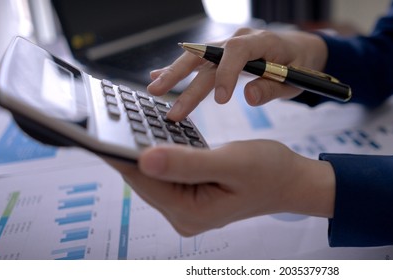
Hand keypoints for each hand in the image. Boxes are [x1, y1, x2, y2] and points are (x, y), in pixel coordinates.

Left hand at [106, 140, 334, 236]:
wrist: (292, 180)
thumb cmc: (270, 171)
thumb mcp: (230, 163)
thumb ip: (187, 162)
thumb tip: (143, 158)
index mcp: (190, 212)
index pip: (143, 180)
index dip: (120, 152)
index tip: (101, 127)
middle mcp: (183, 214)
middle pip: (144, 178)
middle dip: (131, 146)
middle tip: (115, 114)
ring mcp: (186, 206)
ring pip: (154, 172)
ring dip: (145, 146)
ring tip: (130, 118)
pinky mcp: (190, 194)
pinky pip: (167, 169)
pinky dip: (162, 149)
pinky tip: (155, 131)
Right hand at [147, 28, 327, 120]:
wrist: (302, 49)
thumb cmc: (301, 65)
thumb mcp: (296, 79)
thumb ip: (272, 88)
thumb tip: (248, 96)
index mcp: (261, 41)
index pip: (237, 52)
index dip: (226, 74)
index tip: (219, 100)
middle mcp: (239, 39)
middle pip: (207, 56)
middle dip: (183, 75)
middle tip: (162, 95)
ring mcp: (228, 45)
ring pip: (198, 58)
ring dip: (175, 73)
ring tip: (154, 89)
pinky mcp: (223, 54)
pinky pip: (199, 61)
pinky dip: (179, 69)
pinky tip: (158, 76)